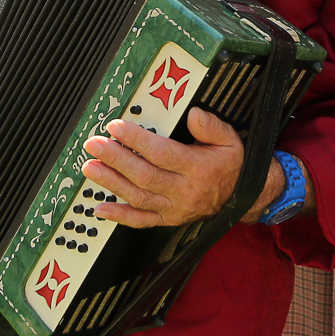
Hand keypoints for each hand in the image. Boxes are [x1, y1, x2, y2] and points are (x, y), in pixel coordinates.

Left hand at [80, 108, 245, 227]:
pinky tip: (100, 208)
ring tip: (90, 167)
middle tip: (94, 145)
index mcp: (198, 167)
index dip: (136, 140)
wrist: (243, 196)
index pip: (162, 153)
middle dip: (116, 159)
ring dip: (111, 183)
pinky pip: (142, 221)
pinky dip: (120, 216)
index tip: (116, 128)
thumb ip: (211, 126)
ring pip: (138, 197)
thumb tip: (193, 115)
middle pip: (144, 175)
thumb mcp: (229, 139)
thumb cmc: (231, 164)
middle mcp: (184, 190)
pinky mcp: (169, 219)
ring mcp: (175, 207)